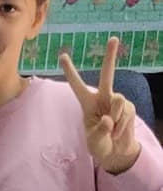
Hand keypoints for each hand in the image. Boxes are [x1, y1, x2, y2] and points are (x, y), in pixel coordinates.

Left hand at [60, 36, 138, 174]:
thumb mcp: (94, 141)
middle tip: (113, 38)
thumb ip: (99, 130)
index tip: (61, 55)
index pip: (77, 85)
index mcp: (87, 103)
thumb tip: (108, 119)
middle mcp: (102, 98)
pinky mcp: (128, 108)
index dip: (70, 71)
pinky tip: (117, 134)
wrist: (116, 152)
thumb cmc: (100, 145)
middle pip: (106, 74)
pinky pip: (125, 114)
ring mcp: (117, 102)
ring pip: (118, 99)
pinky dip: (120, 127)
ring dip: (115, 117)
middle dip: (110, 57)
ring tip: (111, 132)